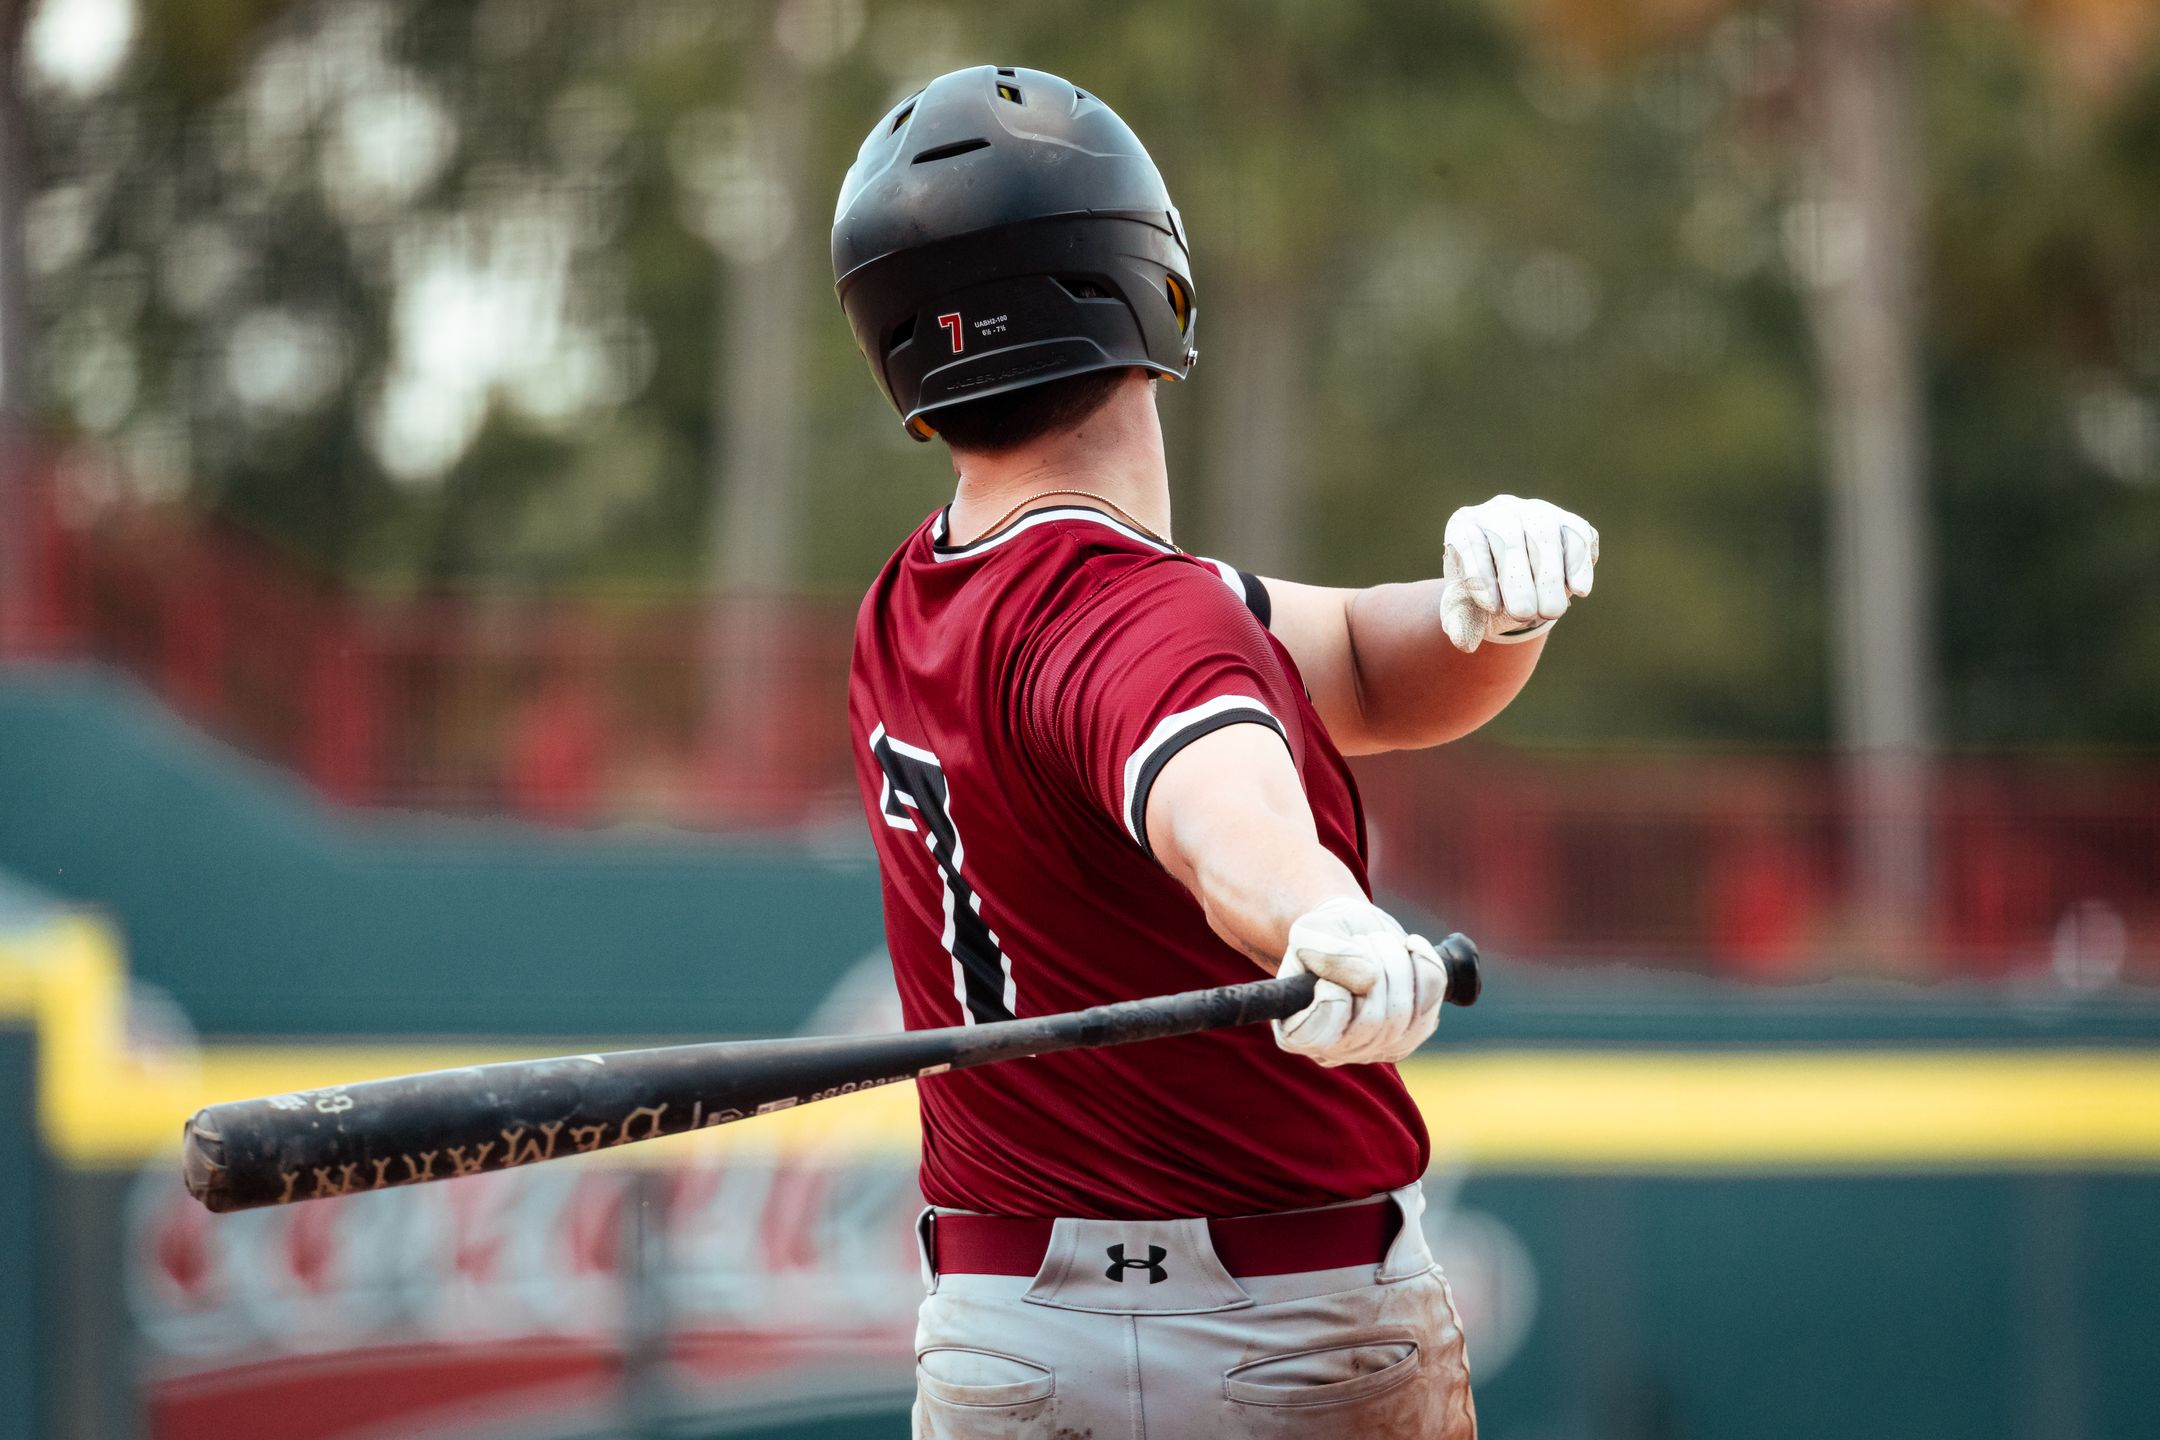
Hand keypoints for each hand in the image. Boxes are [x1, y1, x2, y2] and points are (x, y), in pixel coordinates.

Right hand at [1273, 897, 1447, 1066]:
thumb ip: (1327, 954)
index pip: (1317, 1033)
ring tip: (1379, 945)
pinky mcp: (1410, 1037)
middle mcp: (1334, 1051)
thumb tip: (1369, 980)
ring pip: (1403, 1009)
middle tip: (1359, 943)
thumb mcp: (1311, 932)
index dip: (1331, 997)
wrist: (1355, 933)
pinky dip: (1424, 963)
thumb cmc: (1326, 936)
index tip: (1328, 975)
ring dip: (1395, 959)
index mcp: (1296, 1031)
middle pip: (1370, 1020)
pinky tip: (1409, 950)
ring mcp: (1375, 1049)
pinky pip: (1431, 999)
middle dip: (1371, 963)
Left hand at [1439, 495, 1597, 652]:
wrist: (1514, 584)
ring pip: (1544, 531)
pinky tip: (1579, 590)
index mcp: (1465, 525)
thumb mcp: (1466, 606)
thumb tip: (1464, 643)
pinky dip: (1579, 563)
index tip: (1491, 608)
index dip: (1480, 574)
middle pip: (1508, 536)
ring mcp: (1535, 512)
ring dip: (1550, 574)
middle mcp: (1499, 511)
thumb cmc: (1484, 590)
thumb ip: (1462, 620)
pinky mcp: (1568, 522)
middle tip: (1524, 614)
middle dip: (1518, 579)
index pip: (1468, 541)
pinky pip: (1577, 534)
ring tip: (1552, 612)